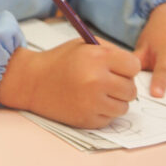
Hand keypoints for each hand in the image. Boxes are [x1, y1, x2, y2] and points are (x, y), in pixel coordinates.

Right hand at [0, 39, 139, 128]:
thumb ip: (110, 52)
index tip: (116, 69)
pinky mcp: (86, 120)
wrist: (31, 81)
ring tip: (96, 93)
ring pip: (124, 107)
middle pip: (132, 89)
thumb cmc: (59, 61)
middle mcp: (96, 80)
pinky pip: (110, 119)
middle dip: (121, 86)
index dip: (126, 67)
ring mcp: (92, 102)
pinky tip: (87, 103)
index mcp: (97, 58)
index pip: (134, 67)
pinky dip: (102, 112)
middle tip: (105, 82)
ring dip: (114, 101)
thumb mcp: (83, 45)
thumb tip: (134, 69)